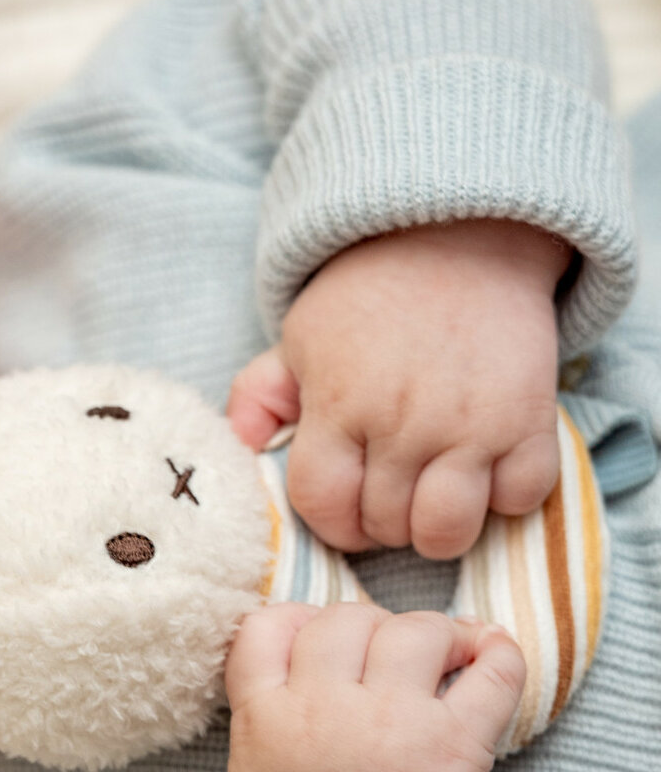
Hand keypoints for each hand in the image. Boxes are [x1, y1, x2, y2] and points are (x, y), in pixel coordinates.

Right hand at [224, 603, 525, 771]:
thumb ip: (264, 706)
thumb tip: (299, 641)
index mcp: (265, 717)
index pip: (268, 625)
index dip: (296, 620)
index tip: (318, 640)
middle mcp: (325, 710)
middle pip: (345, 618)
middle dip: (366, 628)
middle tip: (383, 658)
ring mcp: (393, 724)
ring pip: (415, 630)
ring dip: (431, 634)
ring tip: (439, 657)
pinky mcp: (457, 747)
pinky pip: (493, 672)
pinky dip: (498, 652)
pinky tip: (489, 652)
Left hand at [228, 220, 569, 558]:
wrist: (459, 240)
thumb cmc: (368, 299)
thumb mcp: (298, 338)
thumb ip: (258, 395)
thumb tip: (242, 446)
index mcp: (339, 405)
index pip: (323, 504)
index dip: (330, 521)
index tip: (345, 508)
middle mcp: (404, 423)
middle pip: (385, 525)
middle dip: (380, 523)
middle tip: (388, 492)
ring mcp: (471, 426)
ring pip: (448, 531)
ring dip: (436, 528)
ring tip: (432, 495)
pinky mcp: (529, 420)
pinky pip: (521, 499)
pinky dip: (505, 498)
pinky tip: (485, 469)